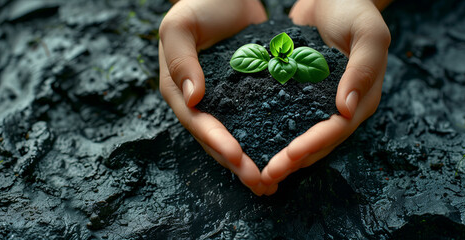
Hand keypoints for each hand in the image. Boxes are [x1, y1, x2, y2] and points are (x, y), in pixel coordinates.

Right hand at [158, 0, 270, 193]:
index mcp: (178, 89)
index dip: (216, 142)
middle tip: (261, 183)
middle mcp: (198, 101)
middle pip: (217, 139)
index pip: (197, 122)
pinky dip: (267, 139)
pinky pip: (255, 121)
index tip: (237, 158)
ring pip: (237, 137)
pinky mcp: (245, 94)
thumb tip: (192, 99)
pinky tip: (286, 155)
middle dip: (238, 164)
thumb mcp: (180, 25)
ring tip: (272, 183)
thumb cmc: (199, 3)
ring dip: (253, 161)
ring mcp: (223, 100)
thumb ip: (181, 59)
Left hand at [260, 0, 391, 193]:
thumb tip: (345, 109)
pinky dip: (272, 132)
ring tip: (257, 172)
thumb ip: (363, 69)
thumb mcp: (368, 32)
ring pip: (301, 136)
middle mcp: (344, 107)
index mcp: (362, 98)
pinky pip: (287, 118)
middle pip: (318, 143)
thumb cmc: (355, 8)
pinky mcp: (302, 94)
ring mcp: (322, 102)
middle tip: (266, 176)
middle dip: (293, 161)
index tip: (289, 156)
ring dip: (281, 155)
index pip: (337, 130)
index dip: (314, 145)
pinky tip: (250, 143)